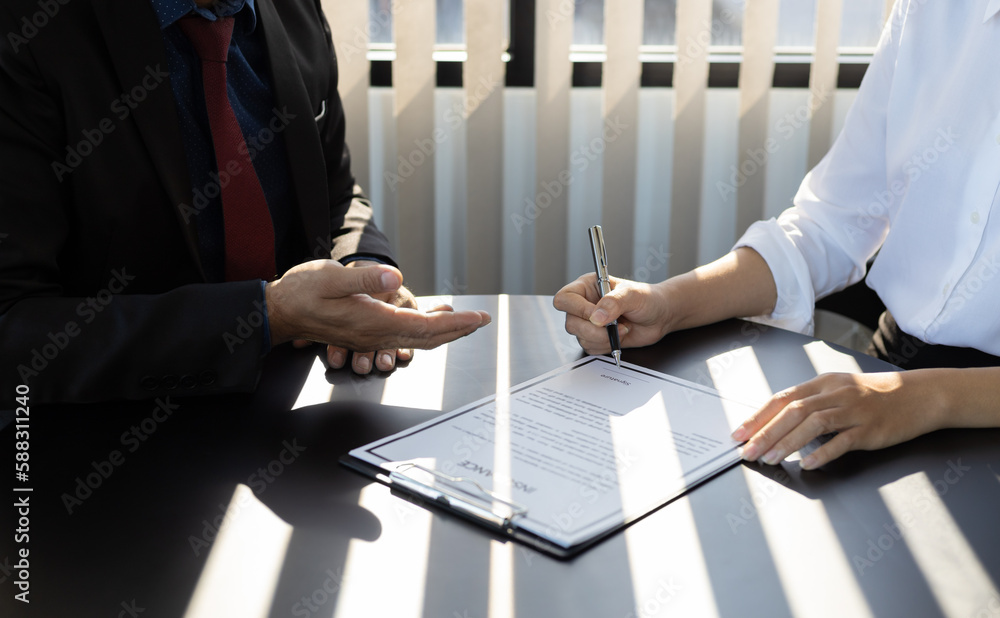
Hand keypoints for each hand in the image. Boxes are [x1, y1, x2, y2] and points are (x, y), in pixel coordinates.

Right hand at [267, 260, 490, 372]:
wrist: (279, 312)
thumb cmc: (301, 292)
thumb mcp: (330, 277)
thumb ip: (363, 279)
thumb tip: (395, 278)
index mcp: (372, 321)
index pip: (424, 326)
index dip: (455, 323)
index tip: (478, 318)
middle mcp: (375, 334)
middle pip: (427, 337)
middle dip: (458, 330)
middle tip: (483, 321)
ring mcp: (371, 337)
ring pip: (417, 340)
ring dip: (445, 332)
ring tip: (466, 322)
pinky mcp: (366, 334)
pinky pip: (404, 337)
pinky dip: (426, 331)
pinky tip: (433, 324)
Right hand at [553, 273, 671, 353]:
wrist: (660, 316)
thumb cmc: (647, 298)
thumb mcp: (632, 295)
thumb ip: (613, 303)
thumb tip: (596, 317)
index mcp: (587, 287)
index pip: (565, 298)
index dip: (577, 309)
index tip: (596, 315)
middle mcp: (584, 304)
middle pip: (570, 323)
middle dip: (594, 330)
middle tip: (614, 326)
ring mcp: (588, 323)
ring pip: (580, 338)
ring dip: (603, 338)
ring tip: (622, 329)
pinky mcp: (595, 338)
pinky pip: (590, 348)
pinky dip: (606, 346)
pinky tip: (619, 336)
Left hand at [733, 371, 945, 469]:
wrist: (919, 395)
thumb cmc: (874, 395)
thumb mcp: (838, 391)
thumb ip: (810, 404)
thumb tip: (776, 423)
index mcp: (822, 383)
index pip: (782, 398)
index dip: (758, 416)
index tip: (739, 433)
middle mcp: (835, 394)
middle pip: (793, 411)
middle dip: (766, 433)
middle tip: (748, 451)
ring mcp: (853, 411)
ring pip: (814, 424)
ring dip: (788, 442)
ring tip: (770, 459)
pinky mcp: (870, 429)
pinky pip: (843, 441)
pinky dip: (823, 453)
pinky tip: (808, 463)